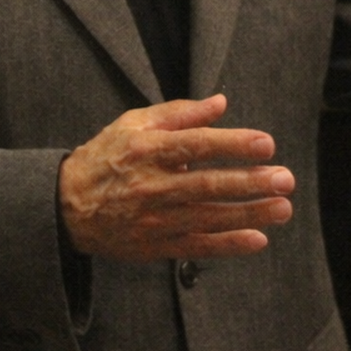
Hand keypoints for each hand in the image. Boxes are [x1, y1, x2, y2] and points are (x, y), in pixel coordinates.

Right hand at [58, 94, 293, 261]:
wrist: (66, 206)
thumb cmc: (106, 157)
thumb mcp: (134, 124)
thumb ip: (180, 114)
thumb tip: (221, 103)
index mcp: (147, 149)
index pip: (196, 146)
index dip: (232, 144)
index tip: (266, 143)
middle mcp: (151, 185)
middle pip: (207, 185)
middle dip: (249, 183)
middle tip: (285, 179)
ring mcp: (153, 219)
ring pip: (207, 218)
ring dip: (248, 214)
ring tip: (282, 208)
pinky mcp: (154, 246)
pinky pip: (196, 247)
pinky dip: (227, 245)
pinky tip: (257, 239)